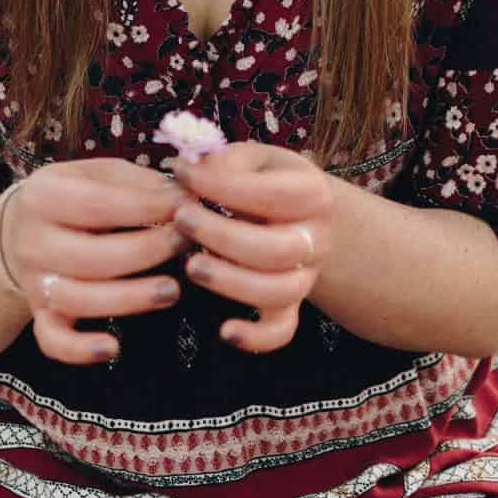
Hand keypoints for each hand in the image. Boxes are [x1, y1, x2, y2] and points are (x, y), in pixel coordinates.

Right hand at [1, 158, 192, 365]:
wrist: (20, 229)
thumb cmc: (74, 197)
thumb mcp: (97, 174)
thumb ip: (137, 183)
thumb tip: (184, 198)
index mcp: (45, 197)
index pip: (100, 205)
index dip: (148, 207)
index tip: (186, 206)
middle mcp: (34, 242)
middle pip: (93, 256)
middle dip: (147, 251)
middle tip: (186, 243)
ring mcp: (35, 282)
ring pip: (81, 300)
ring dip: (131, 299)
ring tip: (172, 291)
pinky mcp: (40, 315)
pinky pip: (54, 341)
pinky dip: (80, 350)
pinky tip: (113, 348)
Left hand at [169, 144, 332, 354]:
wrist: (298, 216)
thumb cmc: (264, 180)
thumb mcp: (253, 159)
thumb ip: (225, 161)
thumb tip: (192, 169)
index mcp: (313, 194)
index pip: (271, 194)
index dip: (222, 185)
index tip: (182, 173)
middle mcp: (316, 239)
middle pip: (275, 249)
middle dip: (222, 236)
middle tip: (181, 219)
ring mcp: (305, 275)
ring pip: (278, 292)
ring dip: (231, 282)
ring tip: (191, 265)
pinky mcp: (289, 305)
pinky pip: (281, 331)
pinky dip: (257, 338)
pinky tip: (224, 331)